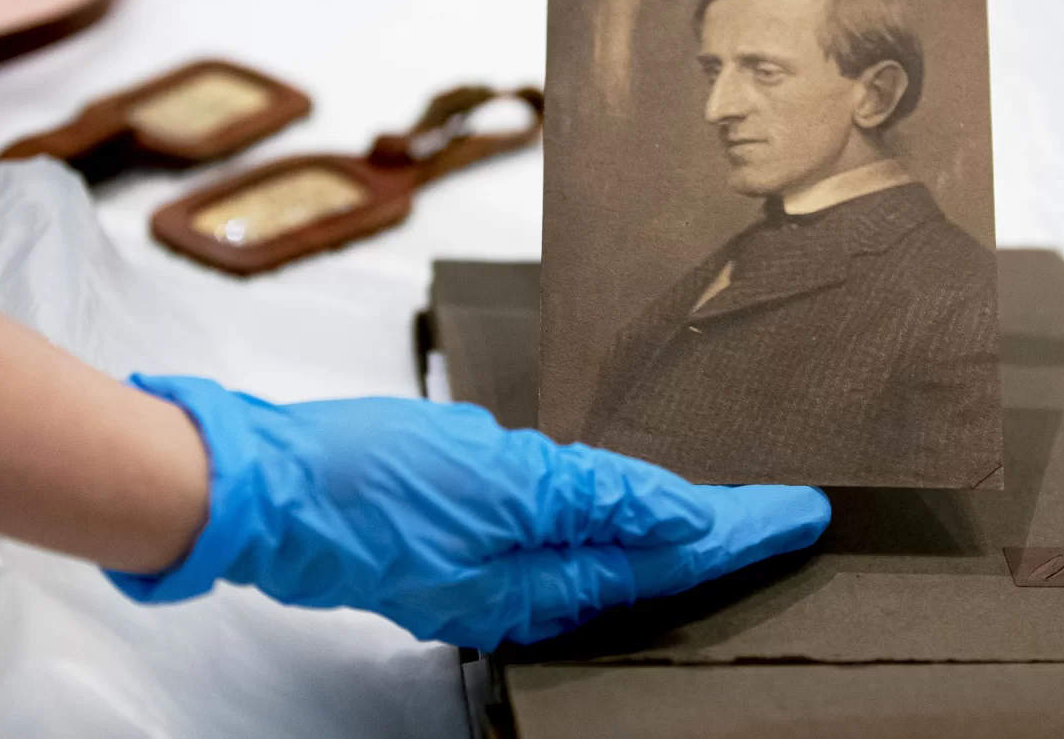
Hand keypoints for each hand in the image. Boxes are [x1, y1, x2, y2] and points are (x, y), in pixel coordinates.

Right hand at [106, 376, 830, 648]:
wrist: (261, 492)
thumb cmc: (365, 477)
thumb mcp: (494, 473)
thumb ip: (589, 495)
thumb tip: (676, 511)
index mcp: (539, 578)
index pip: (668, 551)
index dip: (740, 529)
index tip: (802, 513)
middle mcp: (523, 590)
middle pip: (649, 569)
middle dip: (720, 542)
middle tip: (785, 514)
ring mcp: (487, 574)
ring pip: (606, 563)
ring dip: (668, 538)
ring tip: (725, 512)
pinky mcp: (455, 552)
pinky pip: (553, 548)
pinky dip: (601, 528)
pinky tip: (612, 511)